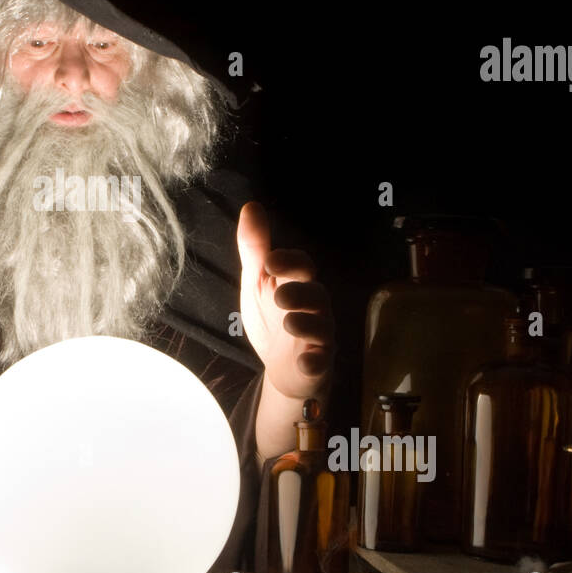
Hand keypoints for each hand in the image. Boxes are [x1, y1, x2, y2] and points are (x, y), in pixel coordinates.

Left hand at [236, 201, 334, 400]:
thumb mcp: (258, 281)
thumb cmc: (272, 316)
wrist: (281, 366)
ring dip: (306, 324)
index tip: (270, 260)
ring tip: (289, 323)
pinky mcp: (317, 363)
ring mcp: (317, 336)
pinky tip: (305, 361)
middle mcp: (313, 307)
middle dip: (300, 292)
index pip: (303, 266)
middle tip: (280, 295)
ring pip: (321, 327)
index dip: (290, 262)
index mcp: (298, 283)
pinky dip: (315, 361)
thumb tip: (250, 206)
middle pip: (316, 294)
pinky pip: (321, 361)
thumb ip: (255, 248)